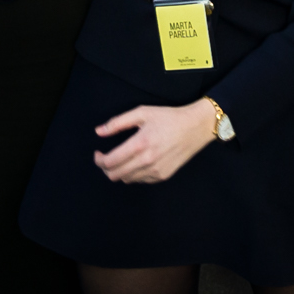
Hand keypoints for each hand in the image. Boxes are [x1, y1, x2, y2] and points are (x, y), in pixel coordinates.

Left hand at [92, 101, 217, 183]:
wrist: (196, 127)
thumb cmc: (169, 117)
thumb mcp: (143, 112)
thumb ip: (118, 122)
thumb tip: (98, 131)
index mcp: (140, 144)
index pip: (110, 161)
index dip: (98, 160)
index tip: (98, 153)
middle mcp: (147, 161)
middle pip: (114, 175)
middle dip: (105, 168)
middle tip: (106, 158)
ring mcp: (155, 171)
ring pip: (126, 179)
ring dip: (119, 171)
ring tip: (121, 159)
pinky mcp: (163, 176)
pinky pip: (140, 180)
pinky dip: (133, 174)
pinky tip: (137, 162)